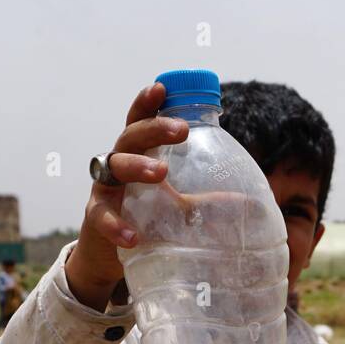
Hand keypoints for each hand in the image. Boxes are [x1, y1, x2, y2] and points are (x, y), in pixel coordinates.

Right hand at [64, 82, 189, 310]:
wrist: (110, 256)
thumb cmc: (145, 219)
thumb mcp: (177, 206)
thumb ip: (205, 199)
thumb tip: (249, 202)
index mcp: (139, 154)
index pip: (141, 121)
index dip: (148, 102)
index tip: (162, 87)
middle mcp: (118, 165)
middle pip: (130, 136)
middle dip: (154, 128)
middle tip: (180, 130)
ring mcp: (104, 189)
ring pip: (113, 167)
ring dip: (137, 166)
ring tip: (160, 172)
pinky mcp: (95, 218)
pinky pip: (102, 216)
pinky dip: (117, 225)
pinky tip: (133, 236)